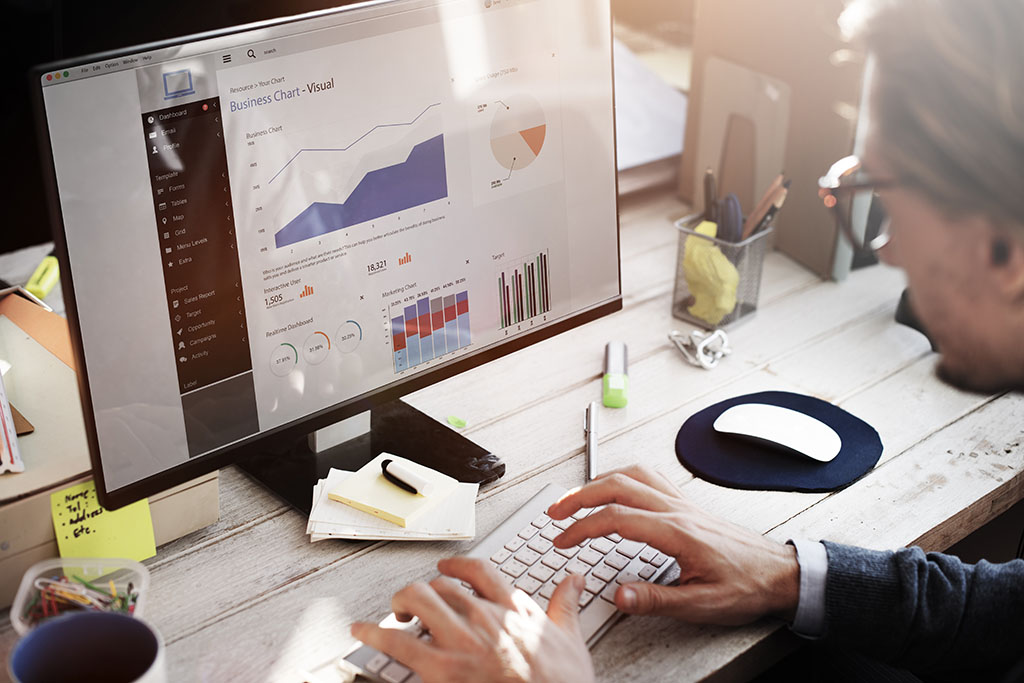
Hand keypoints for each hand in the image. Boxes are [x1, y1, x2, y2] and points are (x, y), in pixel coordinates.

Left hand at [351, 556, 594, 682]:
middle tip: (416, 604)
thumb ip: (566, 605)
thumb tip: (574, 580)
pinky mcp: (442, 669)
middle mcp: (484, 617)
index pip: (478, 570)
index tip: (446, 568)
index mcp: (513, 608)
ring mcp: (461, 641)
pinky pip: (398, 642)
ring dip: (400, 603)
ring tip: (394, 614)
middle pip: (441, 585)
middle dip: (424, 592)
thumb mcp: (571, 640)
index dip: (456, 565)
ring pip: (418, 599)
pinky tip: (361, 631)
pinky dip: (374, 634)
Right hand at [546, 465, 798, 625]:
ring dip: (598, 481)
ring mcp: (682, 502)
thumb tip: (618, 595)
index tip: (563, 540)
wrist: (779, 573)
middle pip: (617, 486)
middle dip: (579, 496)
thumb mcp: (702, 604)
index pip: (616, 518)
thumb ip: (656, 599)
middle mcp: (676, 510)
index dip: (582, 528)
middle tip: (556, 511)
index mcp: (676, 532)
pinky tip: (616, 486)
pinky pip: (649, 476)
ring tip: (576, 497)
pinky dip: (623, 476)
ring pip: (632, 475)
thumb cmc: (746, 587)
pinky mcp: (687, 504)